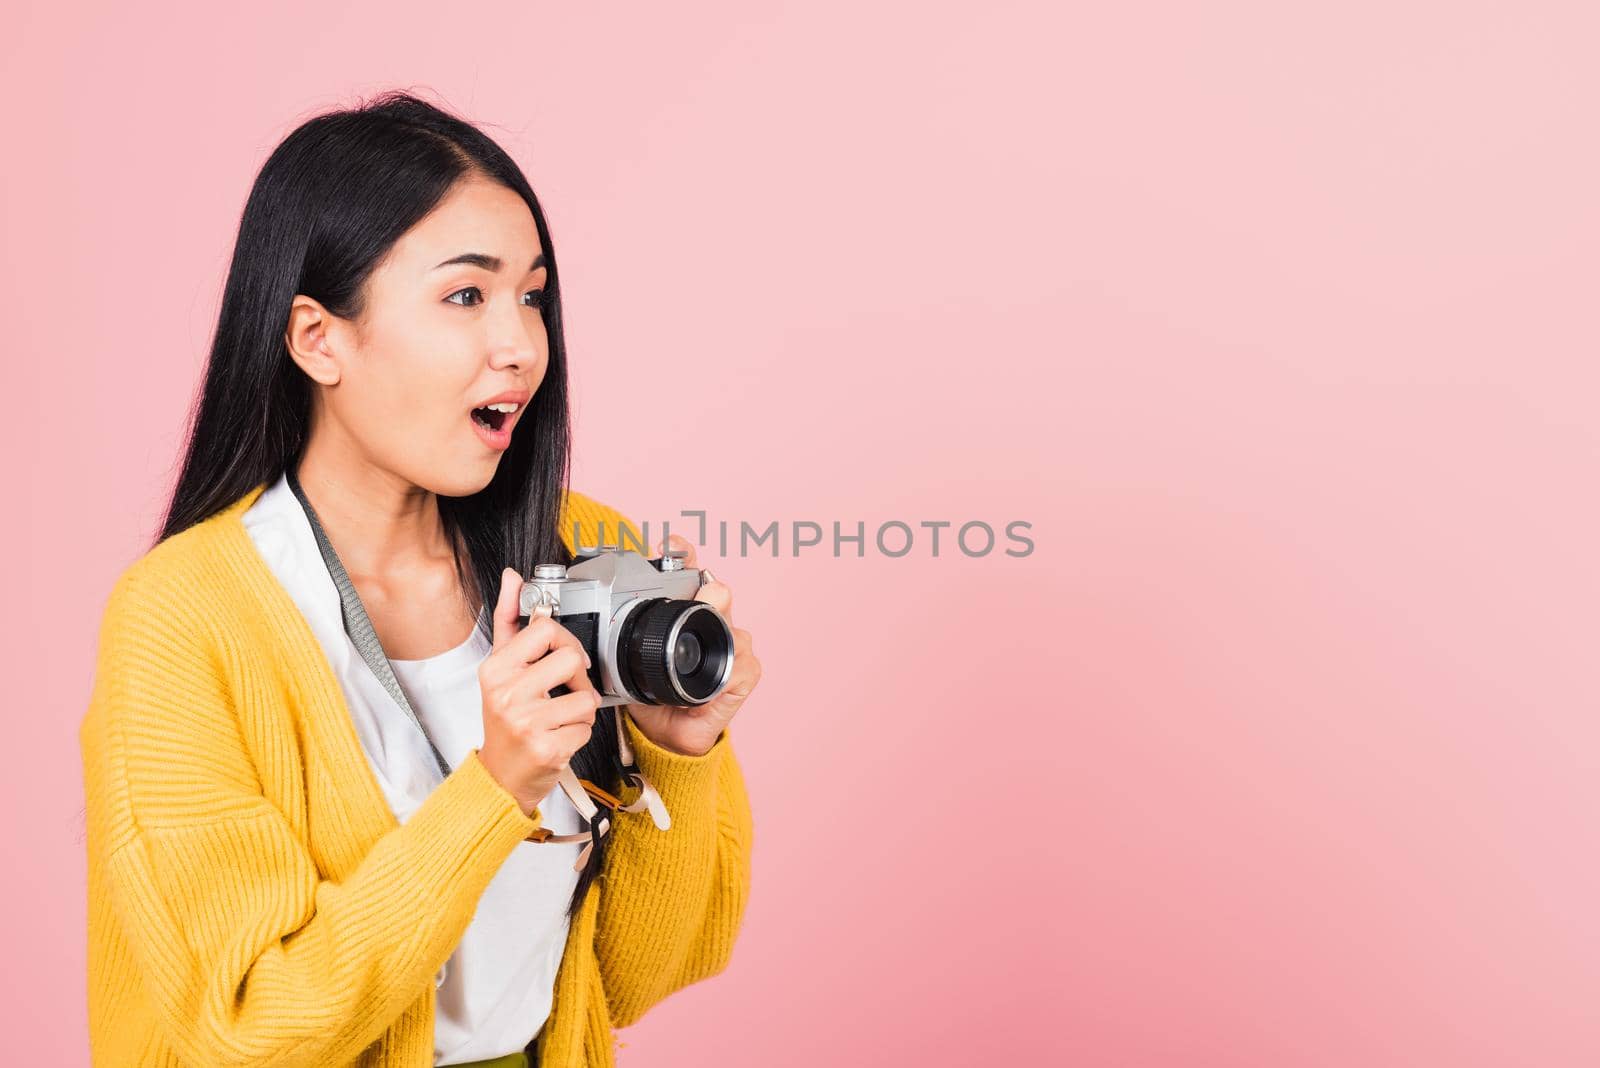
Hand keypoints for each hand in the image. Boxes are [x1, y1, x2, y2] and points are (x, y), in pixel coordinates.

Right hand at [476, 567, 603, 816]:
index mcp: (496, 668)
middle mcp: (506, 693)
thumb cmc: (503, 720)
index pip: (546, 628)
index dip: (565, 641)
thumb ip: (509, 620)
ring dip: (581, 710)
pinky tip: (559, 736)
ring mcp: (526, 722)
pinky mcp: (546, 748)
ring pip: (586, 696)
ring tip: (559, 717)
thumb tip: (512, 577)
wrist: (500, 775)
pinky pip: (586, 726)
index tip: (562, 657)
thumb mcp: (500, 668)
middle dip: (578, 678)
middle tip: (564, 692)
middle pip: (572, 659)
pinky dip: (580, 733)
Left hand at [623, 534, 761, 757]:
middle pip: (718, 591)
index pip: (689, 572)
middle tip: (699, 591)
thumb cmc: (648, 692)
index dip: (683, 553)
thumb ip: (607, 637)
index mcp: (683, 612)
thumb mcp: (622, 661)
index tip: (670, 545)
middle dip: (708, 589)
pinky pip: (742, 663)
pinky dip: (728, 670)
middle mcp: (711, 622)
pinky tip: (715, 679)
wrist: (664, 734)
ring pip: (732, 626)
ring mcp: (731, 645)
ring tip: (702, 639)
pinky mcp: (743, 673)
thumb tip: (572, 620)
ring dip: (718, 630)